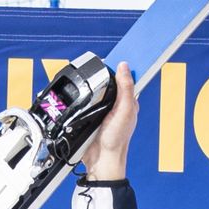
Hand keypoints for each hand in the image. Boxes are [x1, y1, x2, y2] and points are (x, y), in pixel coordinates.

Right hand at [80, 60, 140, 182]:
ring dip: (91, 82)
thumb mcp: (125, 112)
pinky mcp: (90, 113)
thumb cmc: (116, 141)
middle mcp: (117, 102)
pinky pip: (85, 98)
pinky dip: (82, 94)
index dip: (124, 64)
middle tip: (100, 61)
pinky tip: (80, 90)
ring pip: (97, 87)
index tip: (123, 48)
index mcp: (128, 100)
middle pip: (110, 79)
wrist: (100, 160)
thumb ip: (125, 89)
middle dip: (105, 70)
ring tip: (89, 72)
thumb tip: (124, 66)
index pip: (127, 76)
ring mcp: (103, 108)